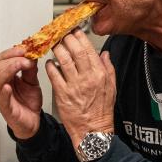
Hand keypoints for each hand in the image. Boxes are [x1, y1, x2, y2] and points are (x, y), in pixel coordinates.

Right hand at [0, 46, 42, 139]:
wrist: (32, 122)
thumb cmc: (28, 102)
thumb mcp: (32, 81)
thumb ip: (31, 69)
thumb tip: (32, 54)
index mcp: (7, 75)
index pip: (3, 58)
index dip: (13, 51)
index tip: (27, 47)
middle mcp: (2, 83)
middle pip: (0, 65)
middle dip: (14, 58)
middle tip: (28, 56)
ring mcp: (1, 95)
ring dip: (10, 69)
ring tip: (22, 64)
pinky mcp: (5, 106)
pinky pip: (2, 97)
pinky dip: (4, 91)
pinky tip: (8, 86)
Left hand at [45, 29, 116, 148]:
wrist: (93, 130)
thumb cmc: (101, 110)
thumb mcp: (111, 87)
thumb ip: (108, 68)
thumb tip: (105, 54)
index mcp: (100, 74)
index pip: (88, 48)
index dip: (79, 37)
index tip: (74, 31)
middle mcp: (87, 77)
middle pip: (74, 50)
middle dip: (66, 39)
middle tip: (61, 35)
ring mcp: (74, 85)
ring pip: (63, 59)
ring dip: (57, 49)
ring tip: (54, 46)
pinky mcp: (62, 94)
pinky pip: (54, 75)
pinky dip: (50, 66)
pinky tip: (50, 63)